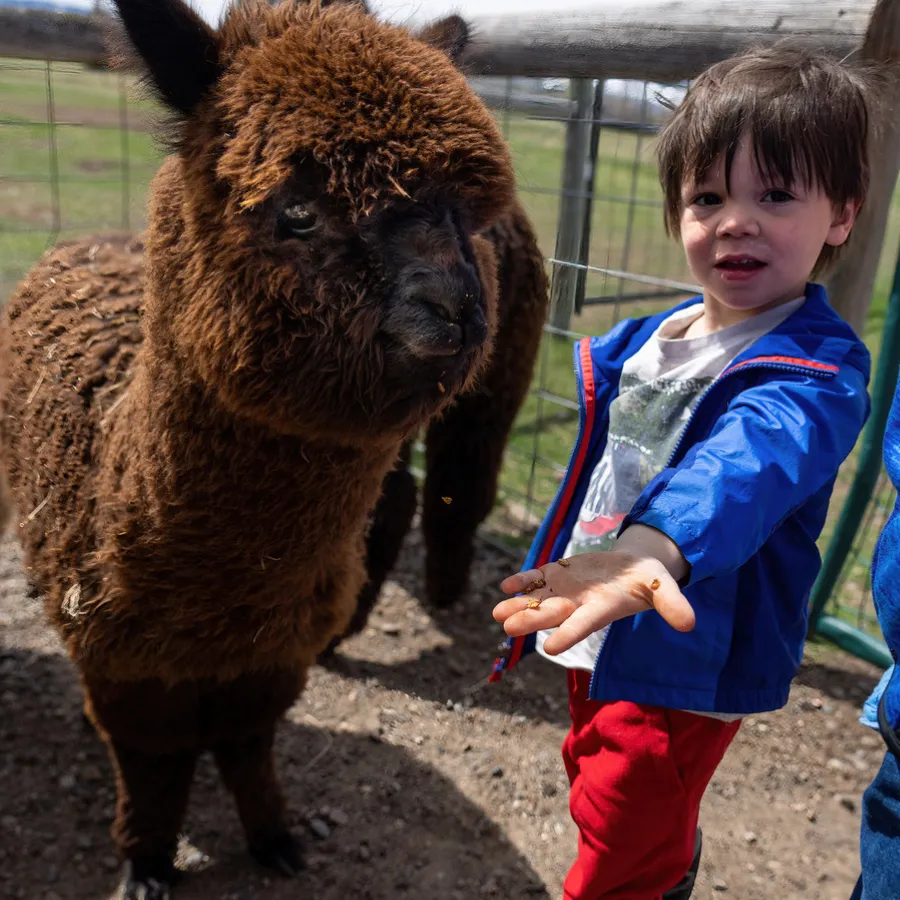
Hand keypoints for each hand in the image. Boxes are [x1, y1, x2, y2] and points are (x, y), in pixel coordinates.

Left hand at [492, 528, 694, 655]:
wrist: (635, 567)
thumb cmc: (651, 581)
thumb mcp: (665, 589)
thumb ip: (672, 605)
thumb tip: (690, 624)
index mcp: (603, 609)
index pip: (583, 625)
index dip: (568, 635)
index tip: (549, 648)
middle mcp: (580, 604)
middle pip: (552, 615)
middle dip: (531, 621)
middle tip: (507, 629)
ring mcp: (567, 590)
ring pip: (539, 600)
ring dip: (519, 606)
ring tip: (497, 613)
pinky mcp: (560, 575)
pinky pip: (538, 578)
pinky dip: (523, 580)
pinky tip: (506, 584)